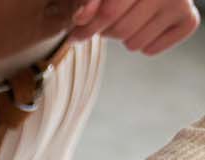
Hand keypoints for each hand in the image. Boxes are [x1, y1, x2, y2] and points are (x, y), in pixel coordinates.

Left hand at [72, 0, 199, 53]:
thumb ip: (85, 0)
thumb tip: (82, 17)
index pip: (109, 12)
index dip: (88, 26)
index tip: (77, 32)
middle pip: (120, 30)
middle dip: (107, 31)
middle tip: (108, 21)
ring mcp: (181, 0)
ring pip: (133, 43)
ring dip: (124, 38)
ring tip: (130, 20)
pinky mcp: (188, 20)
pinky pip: (150, 50)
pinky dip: (143, 44)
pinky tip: (148, 25)